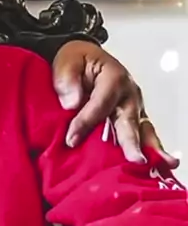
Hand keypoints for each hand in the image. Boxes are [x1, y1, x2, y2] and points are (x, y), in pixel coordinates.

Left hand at [52, 41, 178, 167]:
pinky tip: (158, 167)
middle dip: (131, 141)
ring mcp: (135, 107)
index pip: (100, 103)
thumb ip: (68, 80)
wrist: (85, 58)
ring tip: (158, 166)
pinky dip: (149, 151)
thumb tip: (72, 103)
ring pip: (143, 130)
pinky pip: (143, 136)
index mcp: (113, 78)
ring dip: (149, 149)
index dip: (86, 122)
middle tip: (135, 160)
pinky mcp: (135, 119)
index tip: (71, 140)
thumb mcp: (67, 63)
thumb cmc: (76, 62)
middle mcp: (129, 94)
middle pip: (129, 120)